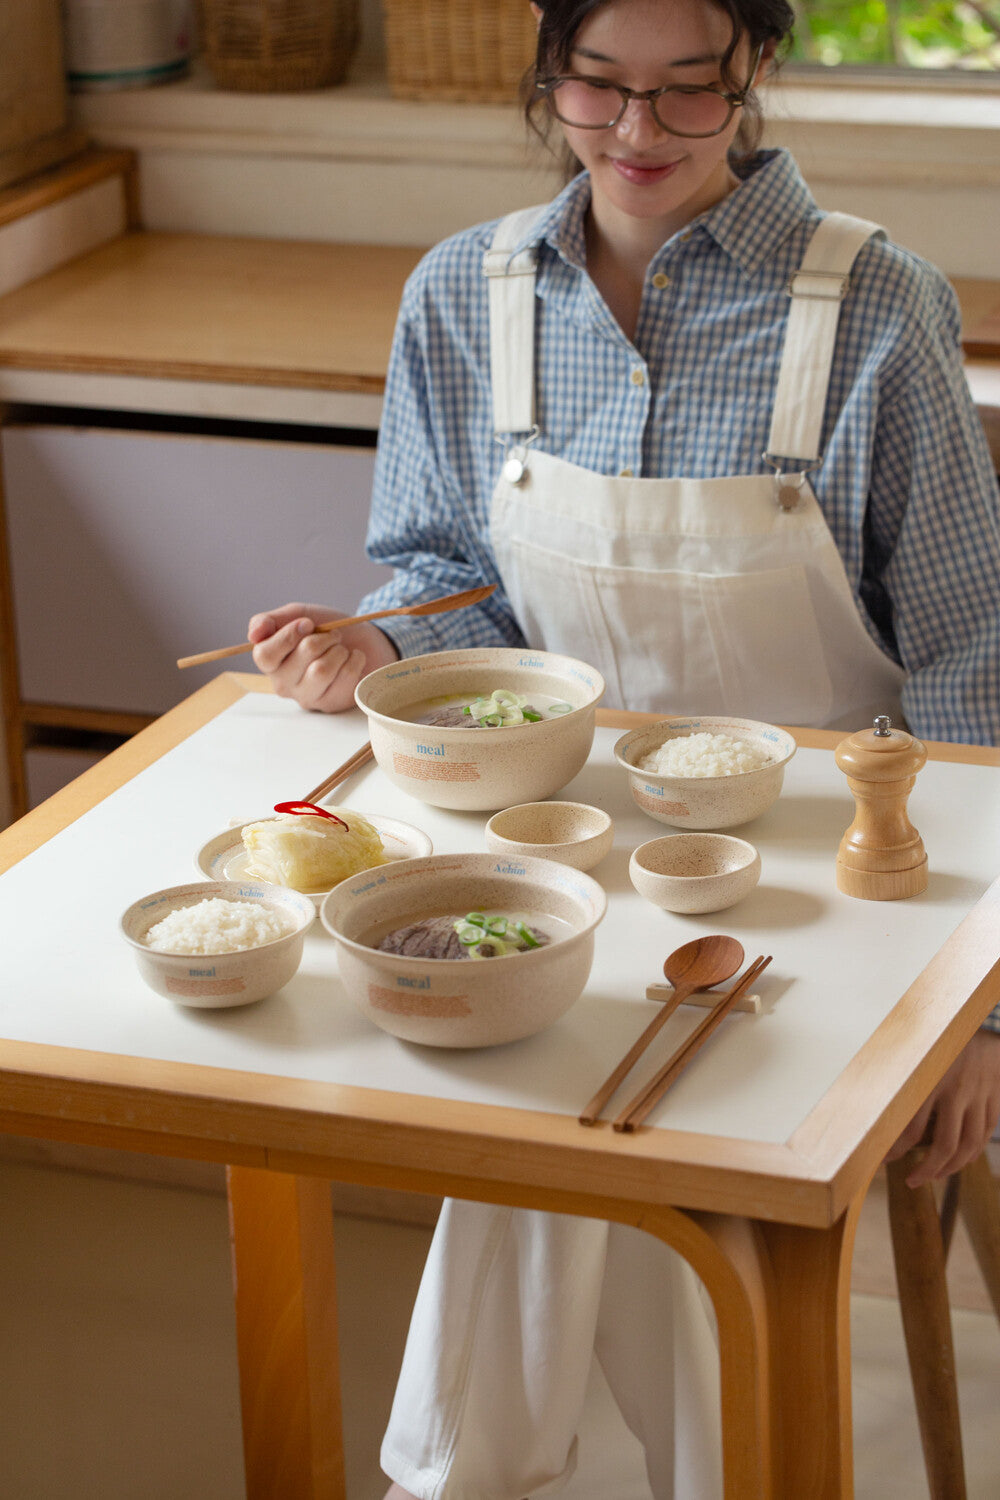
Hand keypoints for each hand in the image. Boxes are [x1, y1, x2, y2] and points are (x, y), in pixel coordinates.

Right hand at [248, 602, 398, 712]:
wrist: (359, 640)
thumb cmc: (324, 629)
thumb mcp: (295, 615)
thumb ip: (269, 621)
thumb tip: (253, 635)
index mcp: (270, 663)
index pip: (265, 654)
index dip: (289, 635)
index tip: (308, 623)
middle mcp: (284, 684)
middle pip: (303, 656)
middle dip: (323, 638)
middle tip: (331, 636)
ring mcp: (307, 697)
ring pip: (322, 670)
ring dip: (338, 650)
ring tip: (341, 648)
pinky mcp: (331, 704)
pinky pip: (345, 676)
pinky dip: (355, 659)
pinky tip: (353, 659)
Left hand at [885, 1029, 999, 1187]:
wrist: (975, 1022)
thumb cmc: (931, 1038)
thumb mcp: (908, 1051)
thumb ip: (892, 1078)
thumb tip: (859, 1104)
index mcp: (928, 1078)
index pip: (910, 1128)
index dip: (895, 1150)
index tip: (882, 1159)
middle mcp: (956, 1089)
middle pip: (945, 1144)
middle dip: (927, 1169)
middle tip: (912, 1181)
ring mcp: (978, 1095)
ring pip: (969, 1144)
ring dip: (951, 1167)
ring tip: (934, 1176)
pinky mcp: (994, 1098)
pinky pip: (985, 1134)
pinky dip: (972, 1153)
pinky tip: (958, 1161)